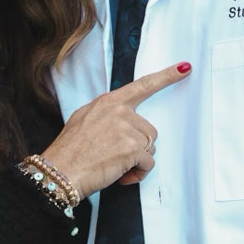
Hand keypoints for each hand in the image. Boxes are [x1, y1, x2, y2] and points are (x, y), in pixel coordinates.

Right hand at [41, 62, 191, 198]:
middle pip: (148, 130)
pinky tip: (120, 176)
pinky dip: (137, 174)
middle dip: (137, 147)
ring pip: (149, 147)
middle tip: (115, 157)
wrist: (59, 172)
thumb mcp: (83, 120)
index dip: (166, 76)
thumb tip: (120, 120)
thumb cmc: (69, 151)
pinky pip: (148, 164)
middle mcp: (119, 111)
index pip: (142, 85)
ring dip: (137, 161)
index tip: (184, 68)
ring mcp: (126, 128)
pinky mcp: (132, 148)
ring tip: (115, 166)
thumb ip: (105, 115)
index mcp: (108, 102)